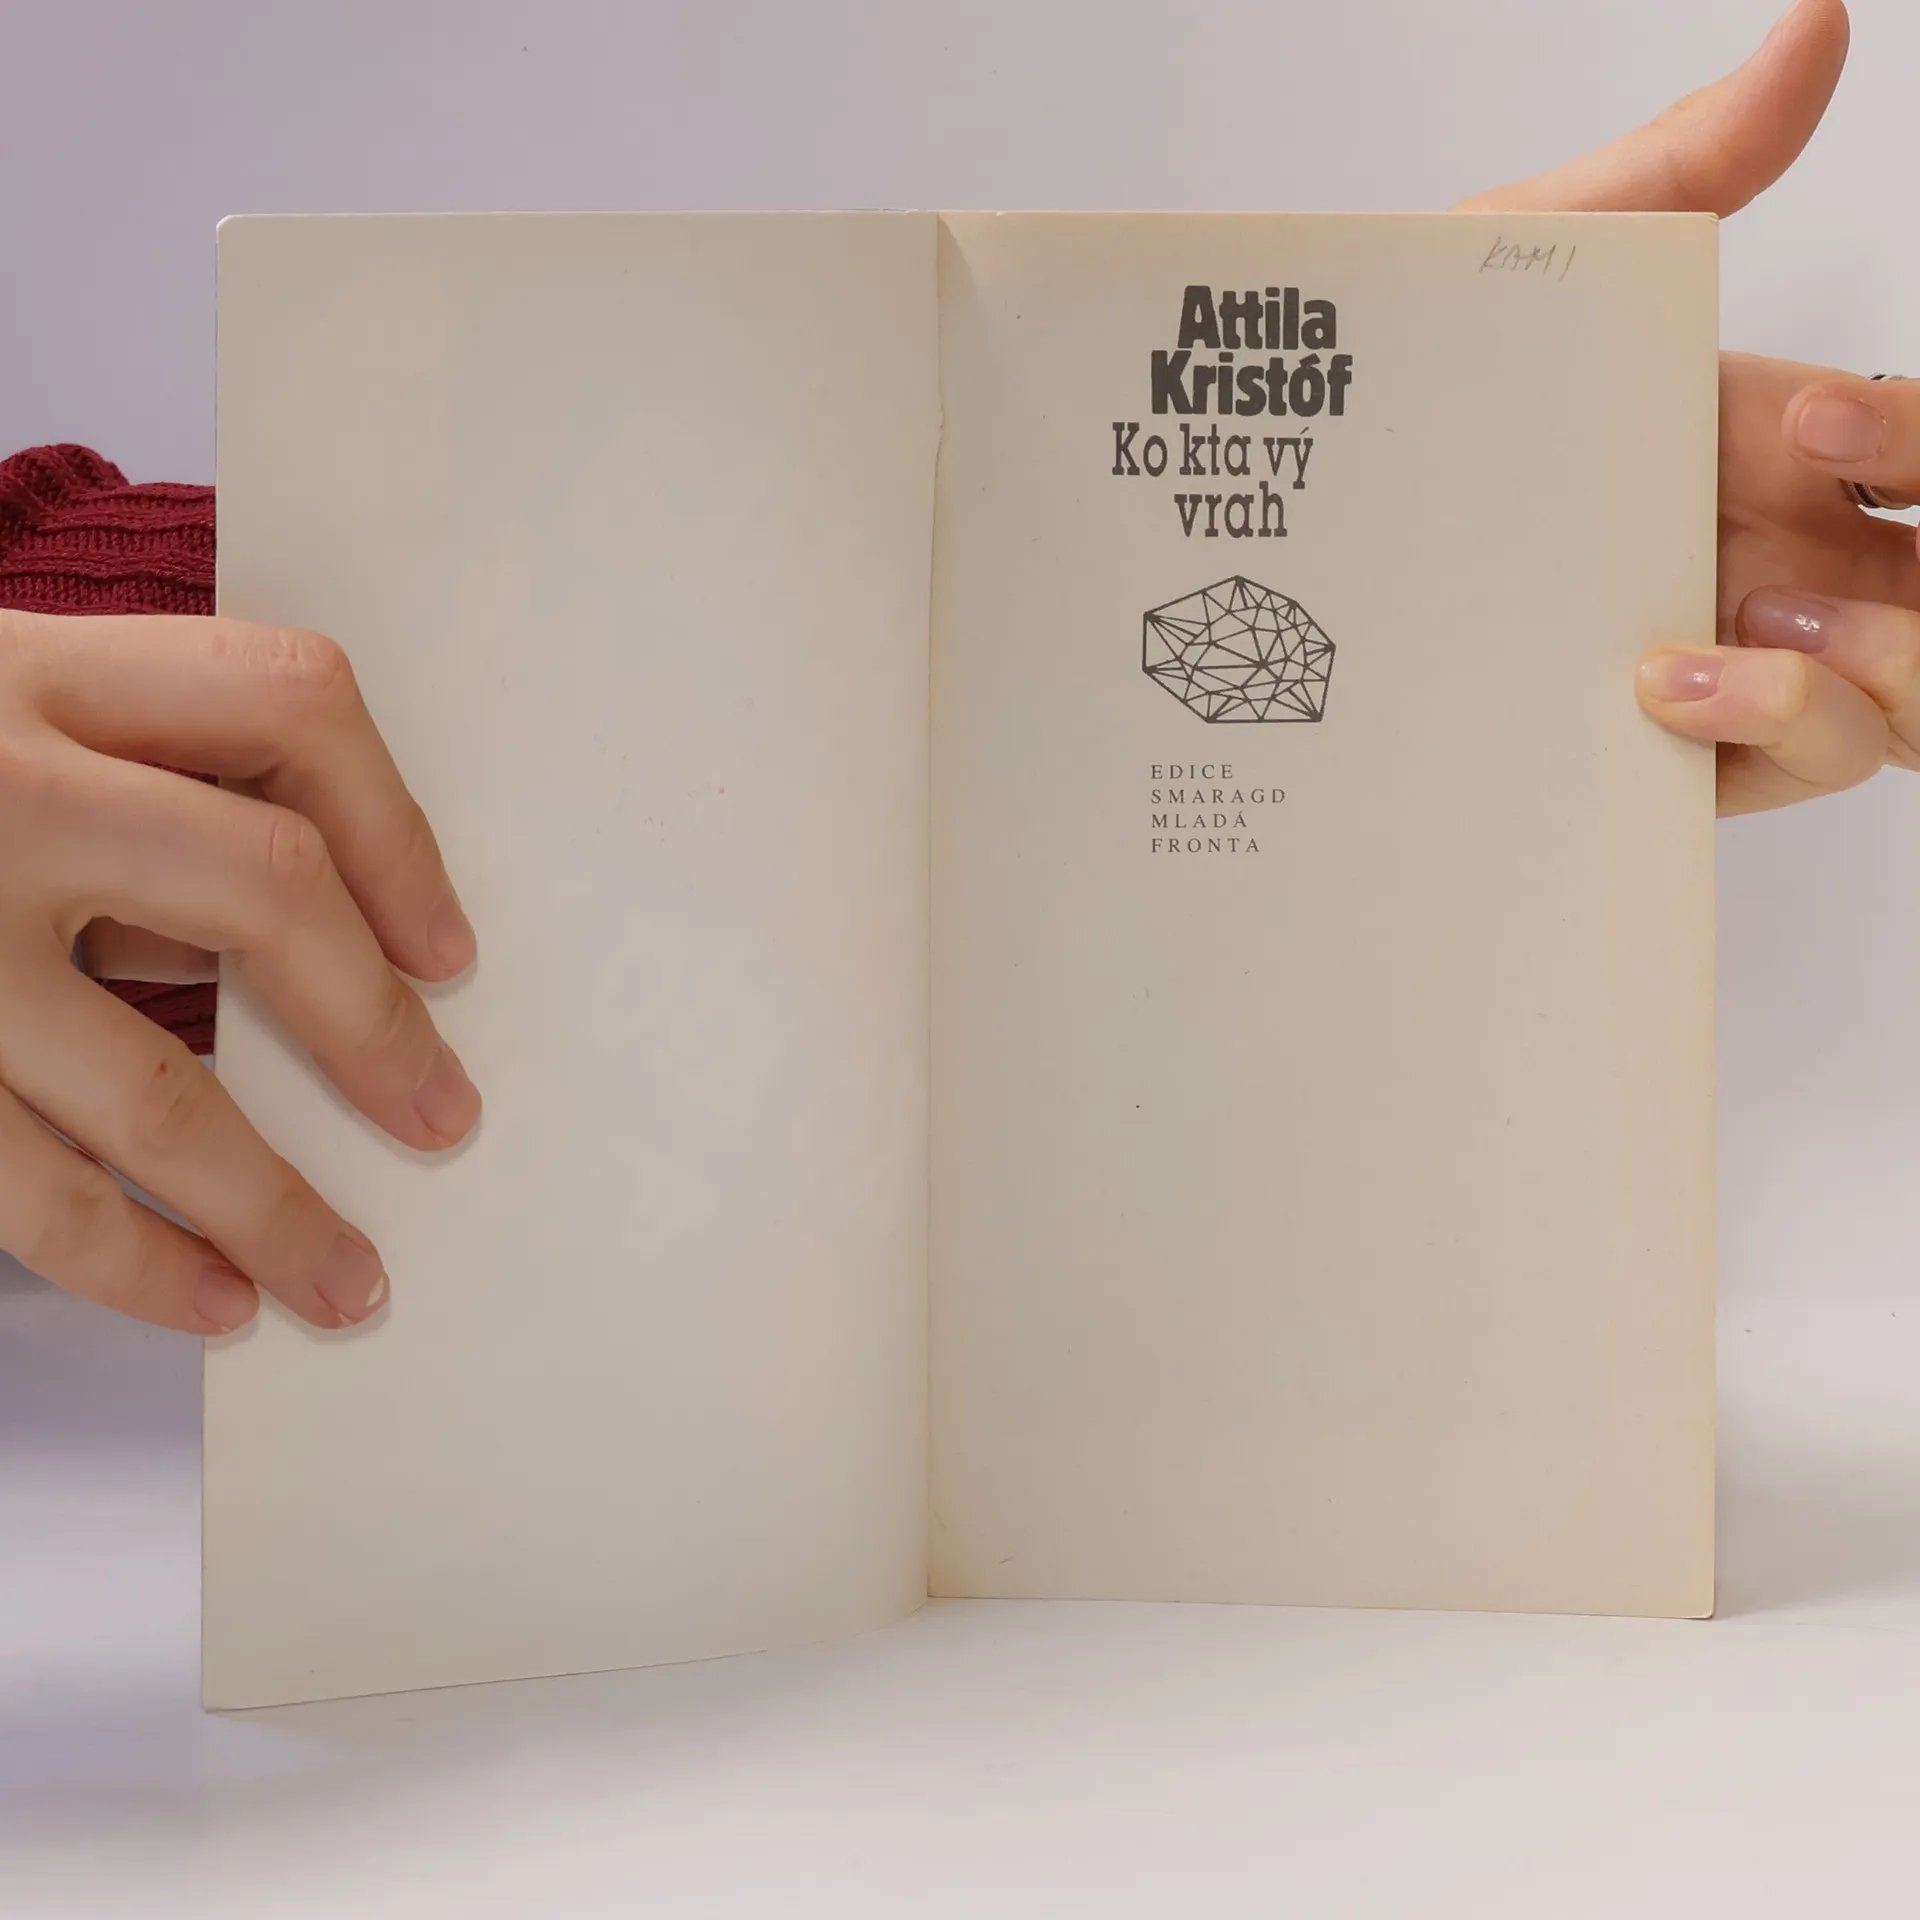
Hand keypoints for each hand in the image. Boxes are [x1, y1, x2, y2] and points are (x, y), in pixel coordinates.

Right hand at [0, 612, 479, 1333]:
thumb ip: (101, 793)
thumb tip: (268, 952)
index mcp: (19, 670)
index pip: (283, 701)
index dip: (395, 825)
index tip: (448, 944)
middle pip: (262, 890)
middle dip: (375, 1024)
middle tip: (444, 1115)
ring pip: (152, 1085)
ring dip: (275, 1200)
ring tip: (353, 1279)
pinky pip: (27, 1186)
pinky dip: (132, 1260)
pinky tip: (208, 1299)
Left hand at [1460, 0, 1919, 814]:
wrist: (1287, 517)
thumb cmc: (1411, 395)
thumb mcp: (1534, 269)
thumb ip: (1681, 167)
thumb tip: (1815, 26)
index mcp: (1773, 450)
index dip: (1912, 439)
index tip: (1809, 427)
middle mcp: (1771, 559)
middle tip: (1784, 568)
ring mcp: (1729, 668)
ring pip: (1905, 703)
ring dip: (1870, 672)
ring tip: (1735, 633)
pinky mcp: (1667, 760)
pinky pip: (1800, 763)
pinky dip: (1783, 729)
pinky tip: (1665, 693)